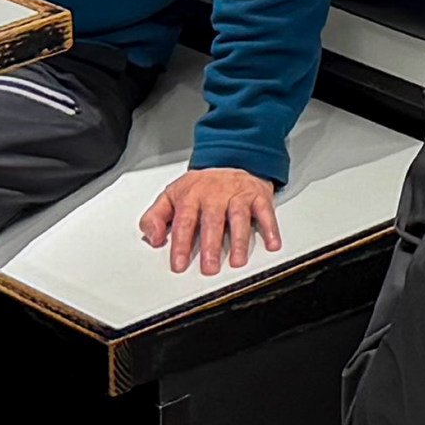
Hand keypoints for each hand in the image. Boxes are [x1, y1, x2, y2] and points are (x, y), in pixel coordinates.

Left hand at [139, 166, 283, 273]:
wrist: (231, 157)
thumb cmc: (202, 185)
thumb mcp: (171, 195)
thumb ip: (155, 217)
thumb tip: (153, 238)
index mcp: (191, 195)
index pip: (185, 221)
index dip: (181, 244)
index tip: (179, 263)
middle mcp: (215, 194)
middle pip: (212, 221)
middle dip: (211, 246)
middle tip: (209, 267)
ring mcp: (237, 194)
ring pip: (238, 217)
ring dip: (239, 241)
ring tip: (237, 261)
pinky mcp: (258, 195)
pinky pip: (265, 212)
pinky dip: (270, 228)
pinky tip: (271, 244)